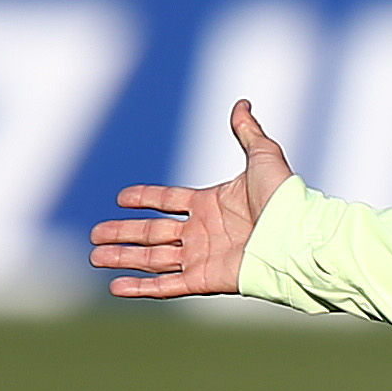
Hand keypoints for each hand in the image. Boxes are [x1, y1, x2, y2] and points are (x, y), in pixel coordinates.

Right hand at [90, 100, 295, 297]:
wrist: (297, 235)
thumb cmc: (284, 198)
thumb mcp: (263, 157)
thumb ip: (248, 132)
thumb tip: (242, 103)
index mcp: (211, 204)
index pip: (169, 200)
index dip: (145, 198)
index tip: (121, 198)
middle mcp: (204, 231)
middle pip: (153, 232)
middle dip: (123, 233)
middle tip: (94, 235)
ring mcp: (203, 256)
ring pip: (154, 258)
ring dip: (123, 257)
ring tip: (95, 256)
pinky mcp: (206, 280)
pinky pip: (167, 285)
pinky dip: (141, 287)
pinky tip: (116, 286)